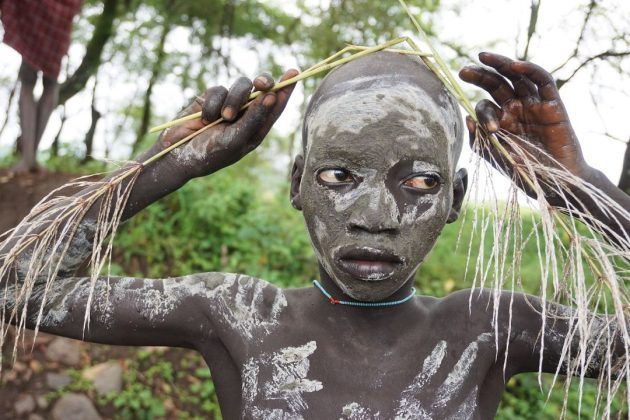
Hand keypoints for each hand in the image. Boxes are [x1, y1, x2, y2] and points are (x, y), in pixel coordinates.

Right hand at [154, 69, 298, 180]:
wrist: (178, 154)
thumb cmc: (212, 153)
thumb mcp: (236, 139)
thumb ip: (254, 118)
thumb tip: (272, 96)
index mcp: (258, 127)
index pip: (276, 104)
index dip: (285, 88)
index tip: (294, 72)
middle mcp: (246, 113)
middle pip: (262, 88)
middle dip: (264, 83)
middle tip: (262, 84)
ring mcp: (229, 104)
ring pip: (241, 86)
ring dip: (234, 100)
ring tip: (224, 117)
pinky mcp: (211, 98)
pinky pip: (218, 89)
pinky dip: (213, 103)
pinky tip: (206, 118)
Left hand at [459, 52, 590, 184]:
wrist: (555, 182)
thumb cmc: (525, 170)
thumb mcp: (496, 156)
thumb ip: (479, 140)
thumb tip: (467, 118)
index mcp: (501, 120)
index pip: (485, 105)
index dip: (481, 110)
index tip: (486, 126)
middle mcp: (516, 108)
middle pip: (496, 84)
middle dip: (480, 75)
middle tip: (463, 71)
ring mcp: (534, 104)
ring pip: (517, 76)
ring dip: (501, 64)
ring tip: (483, 57)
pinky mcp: (553, 103)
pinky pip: (542, 80)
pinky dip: (530, 70)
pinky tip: (515, 65)